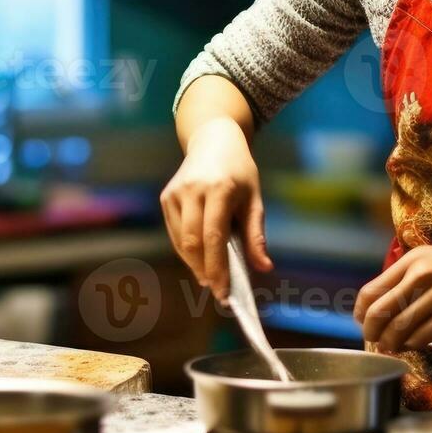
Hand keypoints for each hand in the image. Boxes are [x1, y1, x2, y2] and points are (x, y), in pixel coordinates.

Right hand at [160, 117, 273, 299]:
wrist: (214, 141)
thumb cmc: (239, 172)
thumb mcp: (254, 198)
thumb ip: (256, 234)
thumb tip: (264, 267)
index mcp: (219, 188)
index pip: (214, 236)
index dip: (217, 267)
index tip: (224, 291)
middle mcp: (193, 190)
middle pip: (193, 242)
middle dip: (204, 270)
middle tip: (217, 289)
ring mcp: (176, 193)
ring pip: (181, 240)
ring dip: (194, 264)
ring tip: (210, 277)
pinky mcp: (166, 197)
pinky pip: (174, 232)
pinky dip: (186, 251)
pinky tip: (199, 260)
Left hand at [354, 244, 431, 350]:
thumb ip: (412, 277)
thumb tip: (385, 303)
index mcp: (414, 259)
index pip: (371, 289)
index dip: (361, 311)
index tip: (363, 322)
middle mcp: (422, 274)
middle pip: (379, 310)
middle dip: (371, 331)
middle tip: (374, 341)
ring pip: (399, 327)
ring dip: (391, 343)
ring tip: (391, 348)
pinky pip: (422, 336)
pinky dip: (414, 344)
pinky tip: (415, 345)